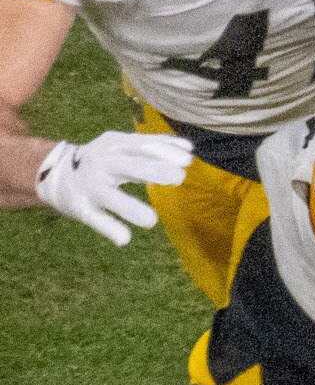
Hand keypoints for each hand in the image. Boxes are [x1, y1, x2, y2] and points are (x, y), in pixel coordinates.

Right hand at [36, 131, 191, 245]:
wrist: (57, 173)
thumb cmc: (103, 161)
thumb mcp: (122, 147)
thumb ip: (152, 148)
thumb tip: (188, 150)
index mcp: (113, 145)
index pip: (141, 145)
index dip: (163, 150)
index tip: (187, 159)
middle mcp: (101, 162)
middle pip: (128, 166)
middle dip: (152, 170)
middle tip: (179, 177)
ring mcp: (90, 184)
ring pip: (109, 196)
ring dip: (128, 207)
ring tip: (150, 220)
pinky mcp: (81, 206)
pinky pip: (96, 218)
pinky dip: (109, 228)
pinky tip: (124, 238)